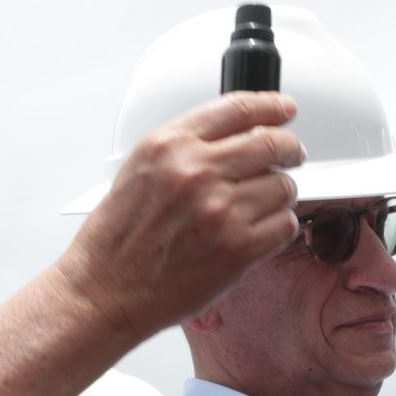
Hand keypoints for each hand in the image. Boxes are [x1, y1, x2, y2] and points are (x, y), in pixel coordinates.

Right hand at [59, 92, 304, 343]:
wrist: (104, 289)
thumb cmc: (116, 239)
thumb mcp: (139, 170)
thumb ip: (186, 147)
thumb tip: (236, 135)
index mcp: (169, 146)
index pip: (238, 108)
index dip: (271, 106)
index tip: (284, 109)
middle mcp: (196, 172)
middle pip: (272, 143)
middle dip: (289, 149)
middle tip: (291, 156)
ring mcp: (220, 210)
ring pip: (283, 186)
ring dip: (279, 195)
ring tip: (259, 206)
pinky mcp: (238, 249)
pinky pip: (284, 226)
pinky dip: (279, 227)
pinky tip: (258, 231)